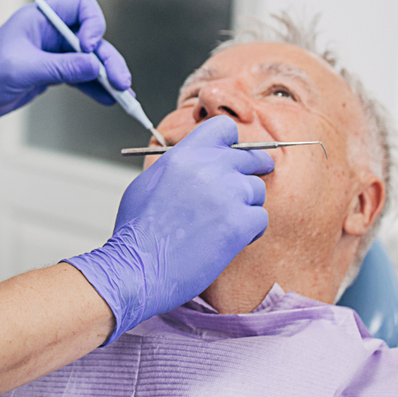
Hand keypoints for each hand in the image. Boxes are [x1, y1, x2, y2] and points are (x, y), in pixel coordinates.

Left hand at [0, 0, 131, 136]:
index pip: (82, 6)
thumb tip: (95, 66)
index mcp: (41, 18)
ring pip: (90, 59)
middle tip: (121, 82)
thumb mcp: (23, 69)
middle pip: (93, 37)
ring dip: (107, 76)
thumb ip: (61, 67)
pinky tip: (109, 99)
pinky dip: (96, 87)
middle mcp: (50, 32)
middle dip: (108, 59)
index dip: (94, 24)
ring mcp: (52, 52)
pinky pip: (81, 76)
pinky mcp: (52, 72)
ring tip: (123, 95)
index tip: (91, 47)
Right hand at [62, 117, 272, 342]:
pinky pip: (260, 217)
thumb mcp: (148, 182)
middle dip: (251, 172)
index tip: (233, 156)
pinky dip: (250, 230)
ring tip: (223, 223)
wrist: (136, 268)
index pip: (224, 128)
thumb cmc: (137, 232)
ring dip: (246, 205)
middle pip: (250, 157)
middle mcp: (207, 168)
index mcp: (183, 155)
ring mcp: (226, 195)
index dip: (232, 143)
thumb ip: (178, 165)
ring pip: (257, 189)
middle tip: (244, 188)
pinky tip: (229, 240)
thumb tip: (198, 162)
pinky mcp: (238, 224)